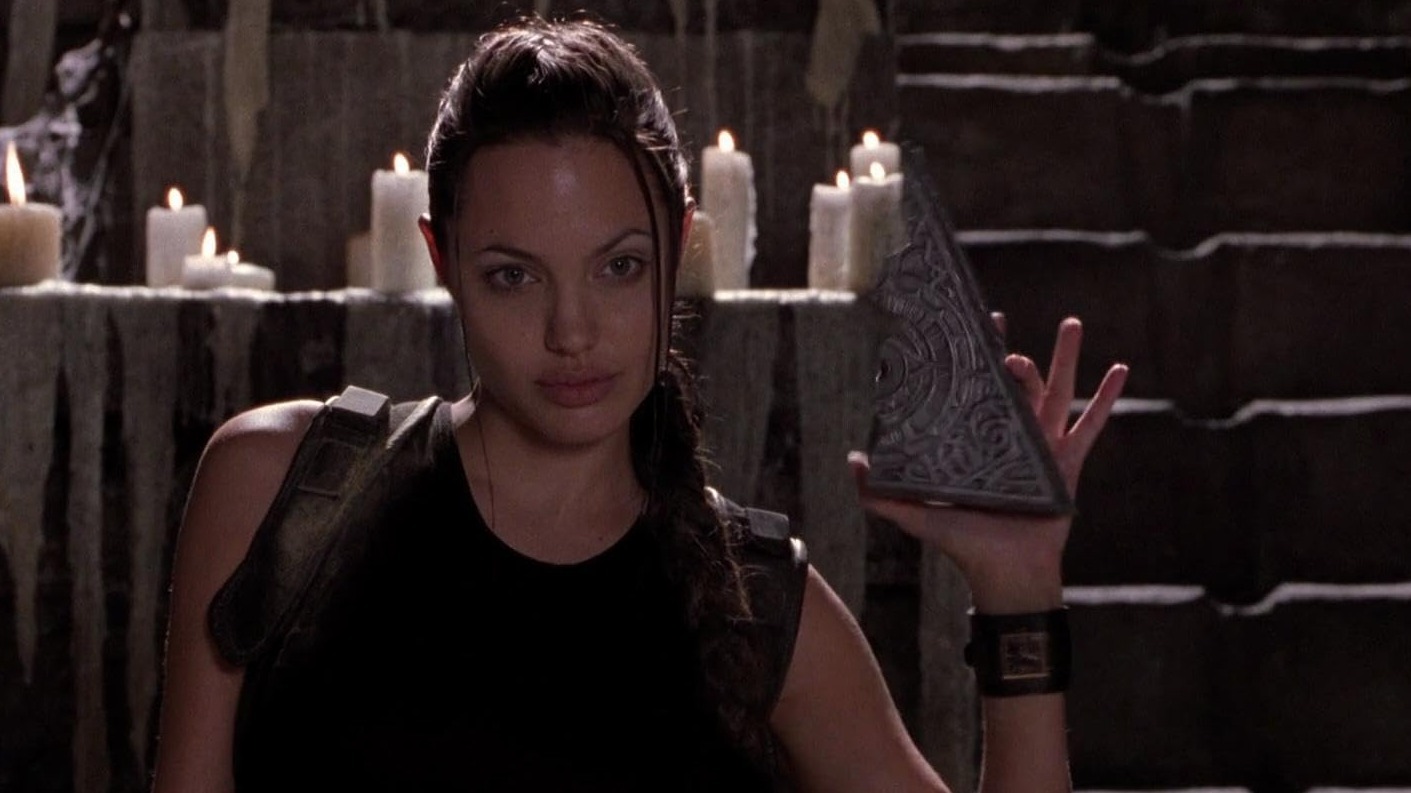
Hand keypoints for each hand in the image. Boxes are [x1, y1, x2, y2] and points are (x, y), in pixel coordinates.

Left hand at [848, 315, 1127, 612]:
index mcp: (980, 442)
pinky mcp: (1068, 465)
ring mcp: (1043, 448)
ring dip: (1065, 356)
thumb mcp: (916, 515)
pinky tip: (1120, 369)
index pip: (976, 391)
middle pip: (1015, 383)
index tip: (969, 327)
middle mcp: (1012, 438)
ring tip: (1072, 321)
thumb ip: (881, 494)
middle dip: (1013, 349)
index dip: (972, 359)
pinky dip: (1107, 398)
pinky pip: (1091, 425)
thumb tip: (853, 461)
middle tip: (1001, 317)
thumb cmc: (963, 546)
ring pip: (1057, 391)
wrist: (1006, 575)